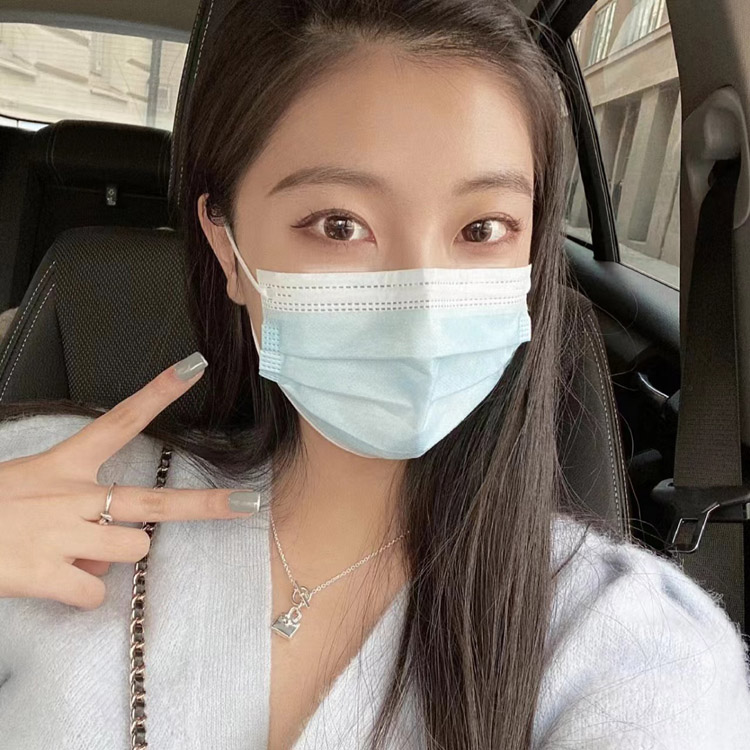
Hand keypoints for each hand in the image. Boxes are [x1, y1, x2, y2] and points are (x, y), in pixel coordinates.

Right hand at [0, 352, 260, 609]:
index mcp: (64, 465)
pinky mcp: (44, 574)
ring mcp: (62, 534)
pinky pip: (93, 594)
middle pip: (154, 500)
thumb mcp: (28, 486)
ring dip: (113, 559)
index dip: (160, 392)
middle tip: (248, 504)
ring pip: (133, 550)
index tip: (193, 368)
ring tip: (74, 554)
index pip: (121, 419)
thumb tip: (104, 542)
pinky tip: (54, 582)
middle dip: (206, 505)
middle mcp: (71, 496)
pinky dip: (80, 595)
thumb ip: (76, 506)